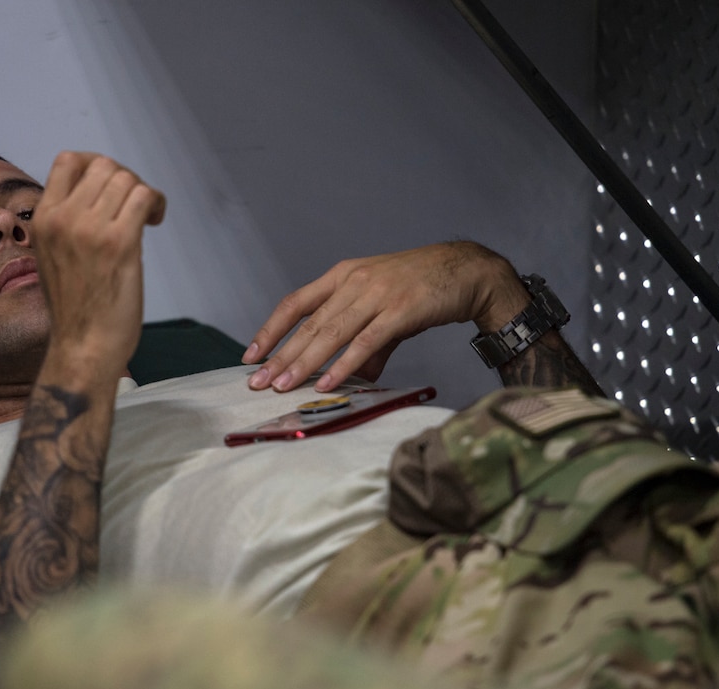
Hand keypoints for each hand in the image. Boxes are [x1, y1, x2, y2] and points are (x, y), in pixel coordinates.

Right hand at [32, 152, 165, 377]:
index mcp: (43, 219)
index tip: (109, 189)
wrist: (83, 346)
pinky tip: (156, 221)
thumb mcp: (53, 256)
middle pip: (103, 165)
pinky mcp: (119, 242)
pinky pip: (143, 197)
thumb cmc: (73, 308)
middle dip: (125, 178)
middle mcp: (63, 218)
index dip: (95, 166)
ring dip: (143, 192)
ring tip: (147, 216)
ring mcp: (90, 229)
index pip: (67, 161)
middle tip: (135, 205)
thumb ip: (68, 224)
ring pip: (126, 179)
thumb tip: (98, 196)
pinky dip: (156, 202)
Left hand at [242, 241, 527, 392]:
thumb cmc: (422, 288)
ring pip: (331, 334)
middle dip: (280, 356)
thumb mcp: (383, 308)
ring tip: (283, 387)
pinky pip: (365, 342)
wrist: (467, 271)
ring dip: (304, 363)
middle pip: (308, 324)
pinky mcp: (400, 311)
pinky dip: (344, 364)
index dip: (271, 330)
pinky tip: (328, 382)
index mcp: (343, 276)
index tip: (251, 355)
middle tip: (257, 382)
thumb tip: (353, 377)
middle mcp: (353, 282)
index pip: (295, 303)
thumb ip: (365, 344)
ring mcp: (376, 295)